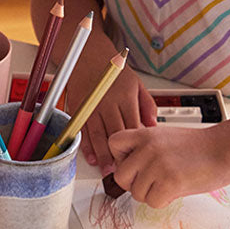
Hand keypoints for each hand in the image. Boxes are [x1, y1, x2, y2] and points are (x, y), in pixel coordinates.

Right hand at [66, 58, 156, 172]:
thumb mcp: (137, 83)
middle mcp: (107, 101)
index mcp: (125, 96)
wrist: (88, 55)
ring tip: (107, 170)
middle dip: (118, 156)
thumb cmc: (113, 70)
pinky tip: (90, 157)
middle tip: (123, 173)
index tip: (138, 160)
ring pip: (97, 135)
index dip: (135, 146)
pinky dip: (85, 146)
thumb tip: (152, 127)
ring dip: (101, 155)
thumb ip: (147, 105)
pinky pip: (82, 131)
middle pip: (114, 134)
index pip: (132, 127)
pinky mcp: (78, 107)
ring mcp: (91, 105)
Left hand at [108, 124, 229, 207]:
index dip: (120, 158)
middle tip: (152, 182)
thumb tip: (131, 169)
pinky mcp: (169, 182)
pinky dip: (163, 201)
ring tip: (169, 185)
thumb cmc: (199, 146)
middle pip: (120, 176)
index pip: (113, 144)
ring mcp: (157, 165)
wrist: (225, 149)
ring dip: (151, 194)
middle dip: (134, 184)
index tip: (134, 164)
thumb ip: (145, 149)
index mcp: (145, 134)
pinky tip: (175, 191)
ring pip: (136, 193)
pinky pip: (152, 202)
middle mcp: (147, 148)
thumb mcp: (165, 137)